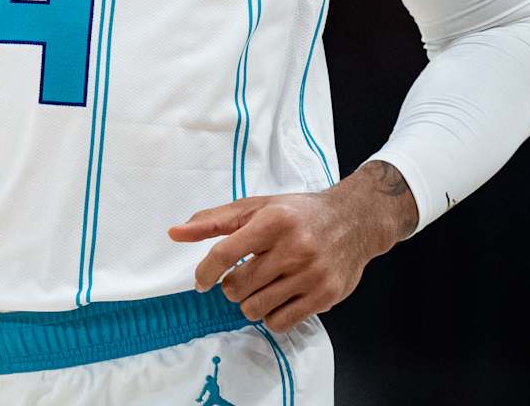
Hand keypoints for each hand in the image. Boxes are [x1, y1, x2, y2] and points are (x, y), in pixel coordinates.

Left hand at [167, 161, 417, 331]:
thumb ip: (214, 221)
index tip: (202, 281)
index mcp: (273, 220)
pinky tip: (278, 298)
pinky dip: (270, 315)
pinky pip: (279, 322)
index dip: (205, 273)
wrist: (355, 220)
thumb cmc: (298, 213)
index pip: (225, 254)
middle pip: (237, 287)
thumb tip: (175, 233)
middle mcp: (294, 247)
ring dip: (250, 303)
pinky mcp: (325, 295)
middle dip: (231, 287)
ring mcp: (312, 273)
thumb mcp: (257, 207)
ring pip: (255, 308)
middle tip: (243, 277)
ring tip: (261, 287)